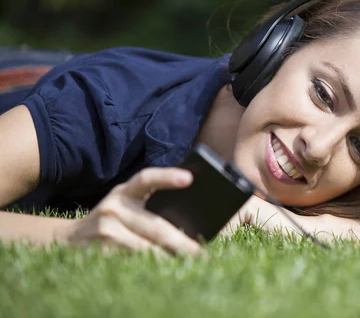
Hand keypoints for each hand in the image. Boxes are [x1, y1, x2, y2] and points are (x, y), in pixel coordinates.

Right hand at [57, 167, 203, 255]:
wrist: (70, 238)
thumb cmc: (113, 217)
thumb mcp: (126, 202)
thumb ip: (149, 202)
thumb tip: (191, 216)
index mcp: (125, 191)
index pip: (146, 178)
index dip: (167, 176)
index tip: (189, 178)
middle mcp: (114, 207)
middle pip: (155, 226)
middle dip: (181, 242)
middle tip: (201, 253)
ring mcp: (106, 230)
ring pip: (146, 249)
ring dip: (168, 259)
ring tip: (188, 264)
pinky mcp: (101, 252)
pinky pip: (132, 262)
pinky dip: (151, 268)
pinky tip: (164, 272)